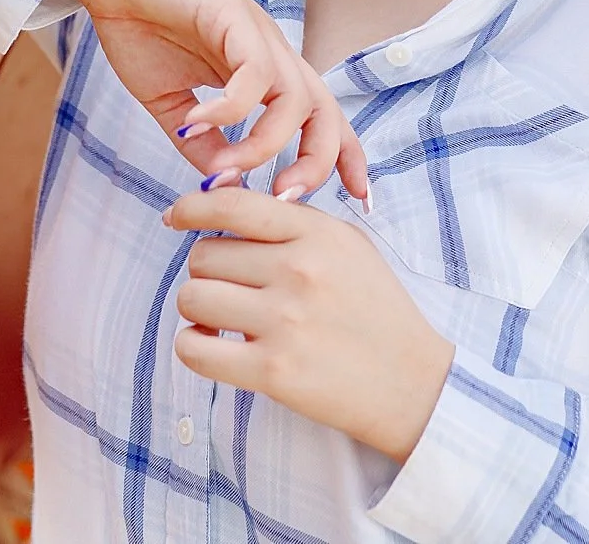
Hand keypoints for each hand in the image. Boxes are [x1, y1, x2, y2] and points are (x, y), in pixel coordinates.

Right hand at [59, 0, 368, 201]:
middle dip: (316, 163)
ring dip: (263, 146)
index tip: (359, 197)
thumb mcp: (174, 103)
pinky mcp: (232, 16)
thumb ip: (202, 143)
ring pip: (293, 100)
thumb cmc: (141, 28)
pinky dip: (231, 109)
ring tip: (224, 170)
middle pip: (324, 112)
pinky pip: (254, 72)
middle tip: (284, 198)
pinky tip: (195, 123)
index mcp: (266, 72)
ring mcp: (255, 33)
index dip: (346, 156)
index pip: (321, 117)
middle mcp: (272, 53)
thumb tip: (221, 184)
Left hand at [164, 186, 454, 462]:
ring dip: (199, 309)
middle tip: (229, 288)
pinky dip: (194, 346)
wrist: (412, 382)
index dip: (192, 206)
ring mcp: (284, 321)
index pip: (234, 205)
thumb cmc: (376, 311)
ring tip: (223, 320)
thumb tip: (225, 208)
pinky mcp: (272, 372)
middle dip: (207, 270)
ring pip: (193, 297)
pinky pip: (194, 349)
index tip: (176, 215)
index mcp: (317, 235)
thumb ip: (294, 223)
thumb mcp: (348, 246)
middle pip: (204, 254)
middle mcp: (299, 271)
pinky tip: (216, 346)